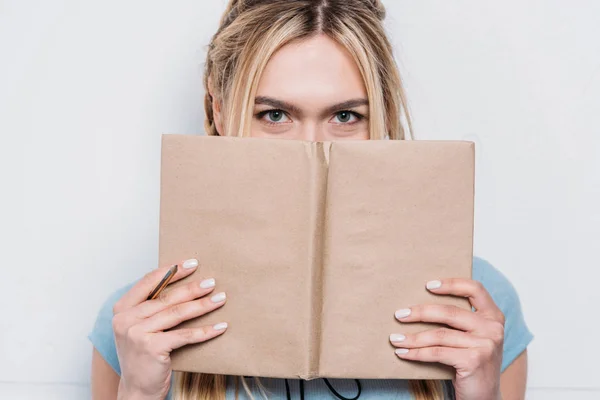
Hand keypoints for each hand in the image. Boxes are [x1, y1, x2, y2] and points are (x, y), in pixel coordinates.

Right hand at [112, 259, 227, 399]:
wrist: (136, 390)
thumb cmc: (143, 356)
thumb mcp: (140, 327)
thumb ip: (152, 307)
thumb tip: (182, 283)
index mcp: (122, 309)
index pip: (148, 282)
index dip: (171, 271)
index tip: (191, 263)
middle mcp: (125, 319)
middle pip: (166, 297)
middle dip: (193, 288)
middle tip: (212, 282)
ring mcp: (137, 333)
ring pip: (177, 313)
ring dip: (202, 305)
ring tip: (220, 298)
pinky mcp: (152, 347)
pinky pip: (184, 335)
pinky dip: (205, 331)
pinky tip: (220, 326)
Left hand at [390, 278, 504, 399]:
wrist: (485, 398)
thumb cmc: (472, 363)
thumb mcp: (473, 337)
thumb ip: (460, 320)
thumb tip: (420, 305)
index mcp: (493, 316)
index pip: (474, 289)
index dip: (451, 284)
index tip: (428, 285)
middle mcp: (493, 328)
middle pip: (449, 312)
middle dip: (420, 312)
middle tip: (399, 315)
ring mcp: (485, 344)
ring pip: (439, 334)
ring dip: (412, 337)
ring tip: (395, 339)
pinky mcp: (474, 360)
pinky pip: (437, 352)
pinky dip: (417, 353)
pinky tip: (403, 353)